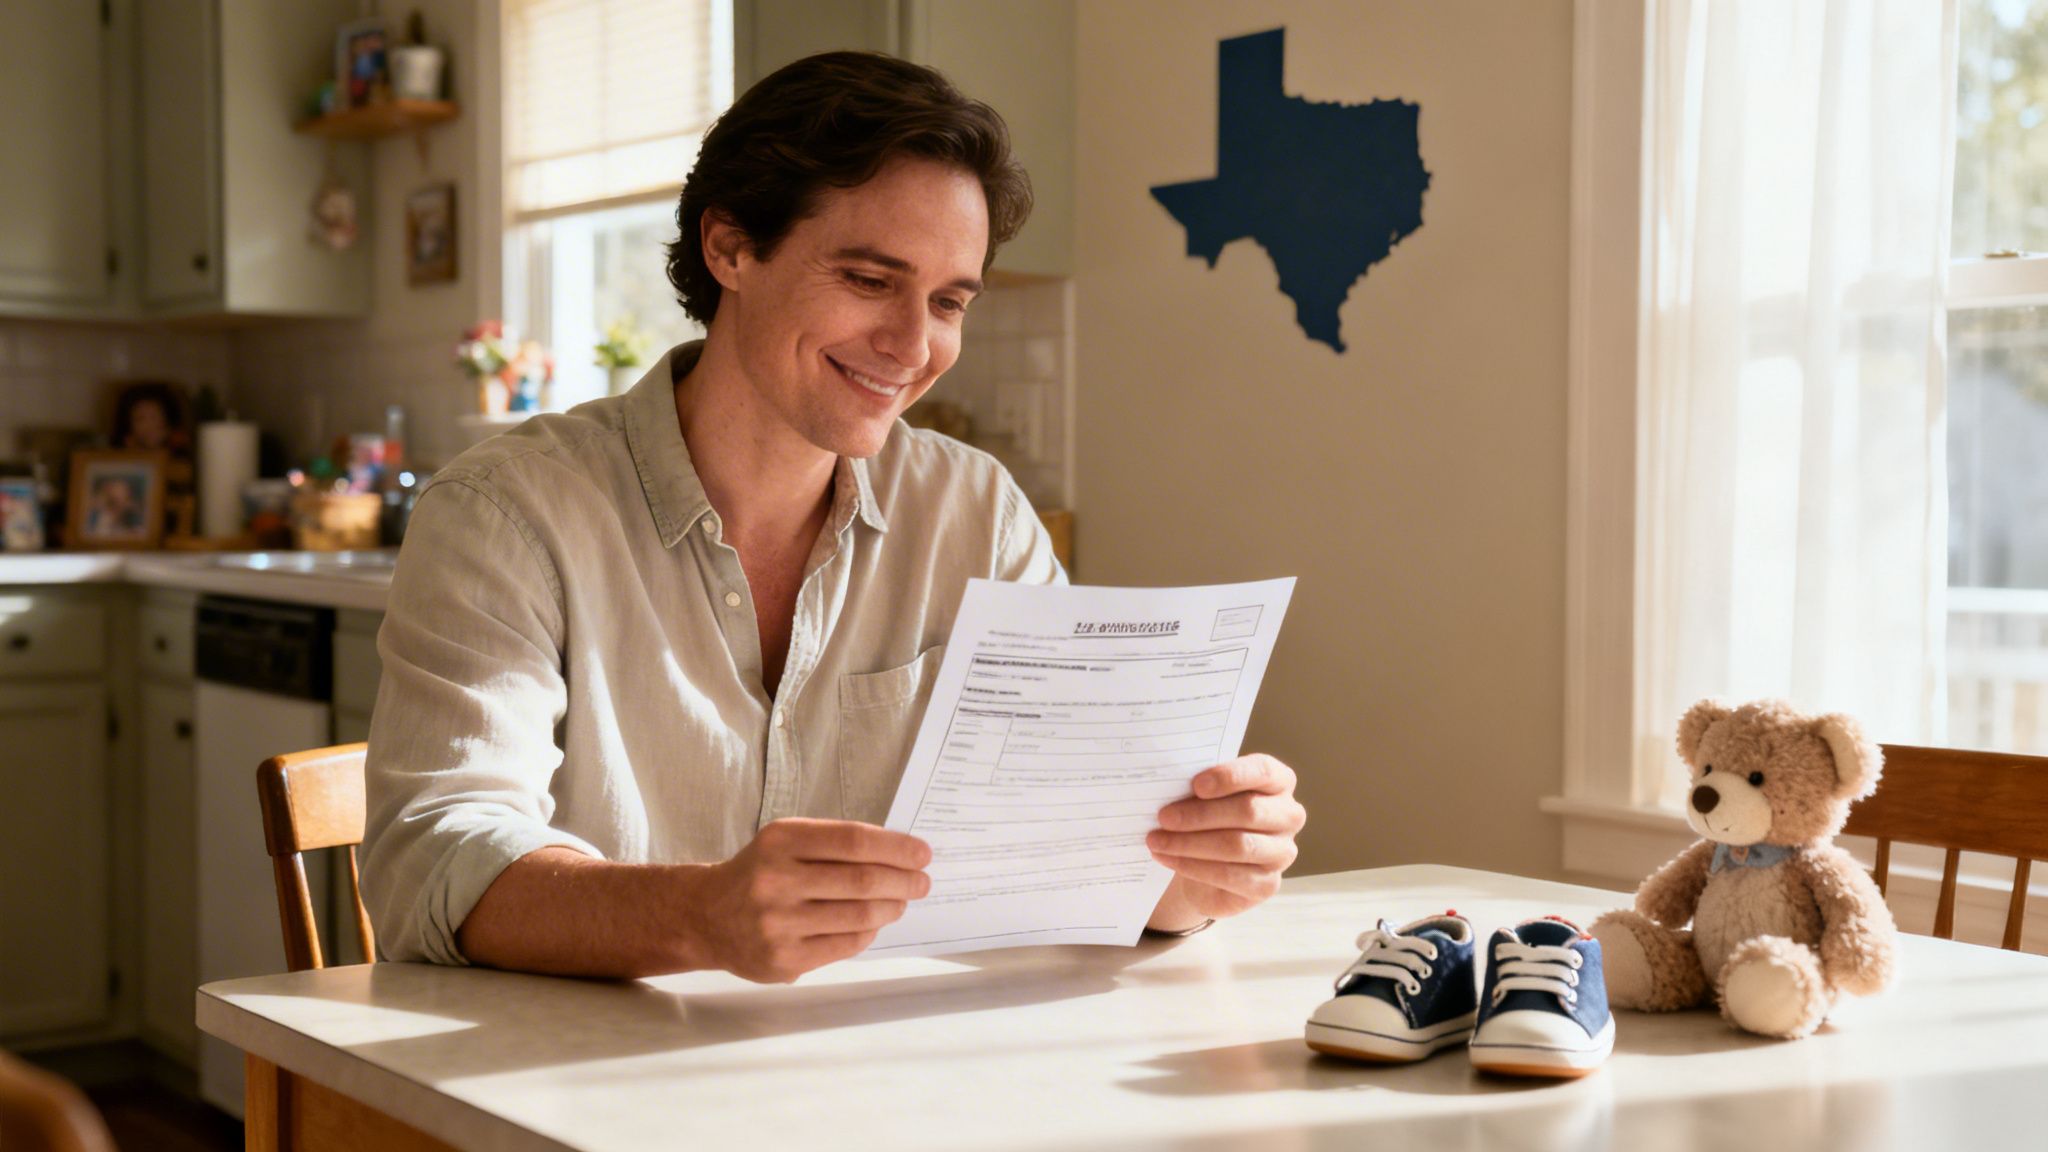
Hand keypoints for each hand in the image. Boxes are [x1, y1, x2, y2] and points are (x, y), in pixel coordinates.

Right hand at [688, 818, 930, 982]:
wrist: (705, 917)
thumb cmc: (759, 874)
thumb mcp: (785, 842)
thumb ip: (834, 845)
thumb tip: (900, 856)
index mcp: (780, 841)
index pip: (854, 841)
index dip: (896, 847)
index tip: (922, 853)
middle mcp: (776, 881)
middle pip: (863, 880)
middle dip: (904, 881)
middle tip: (922, 882)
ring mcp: (778, 924)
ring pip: (859, 916)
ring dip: (892, 908)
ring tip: (900, 902)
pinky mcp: (783, 960)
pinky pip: (846, 945)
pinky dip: (869, 932)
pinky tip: (873, 923)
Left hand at [1146, 754, 1304, 927]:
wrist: (1204, 863)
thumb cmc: (1208, 817)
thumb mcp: (1205, 795)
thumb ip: (1200, 786)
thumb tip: (1171, 783)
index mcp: (1278, 782)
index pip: (1263, 771)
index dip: (1230, 777)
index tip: (1196, 785)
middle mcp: (1288, 815)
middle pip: (1247, 811)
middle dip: (1200, 814)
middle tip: (1163, 817)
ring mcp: (1282, 852)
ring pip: (1237, 845)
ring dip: (1190, 843)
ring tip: (1156, 840)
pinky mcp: (1267, 884)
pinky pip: (1230, 875)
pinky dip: (1192, 866)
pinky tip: (1168, 858)